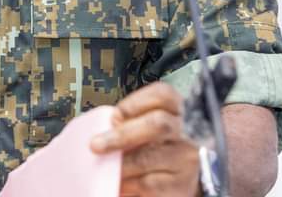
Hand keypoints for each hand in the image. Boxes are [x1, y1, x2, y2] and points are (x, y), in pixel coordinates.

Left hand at [90, 82, 199, 196]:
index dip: (136, 102)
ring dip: (120, 163)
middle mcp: (186, 132)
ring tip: (104, 167)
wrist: (183, 180)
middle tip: (96, 145)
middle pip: (157, 125)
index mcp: (176, 110)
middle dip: (122, 135)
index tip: (115, 116)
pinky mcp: (180, 185)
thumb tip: (104, 128)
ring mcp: (185, 159)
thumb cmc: (159, 149)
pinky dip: (127, 183)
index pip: (163, 95)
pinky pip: (147, 183)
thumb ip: (132, 122)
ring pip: (147, 158)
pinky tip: (120, 183)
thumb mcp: (149, 129)